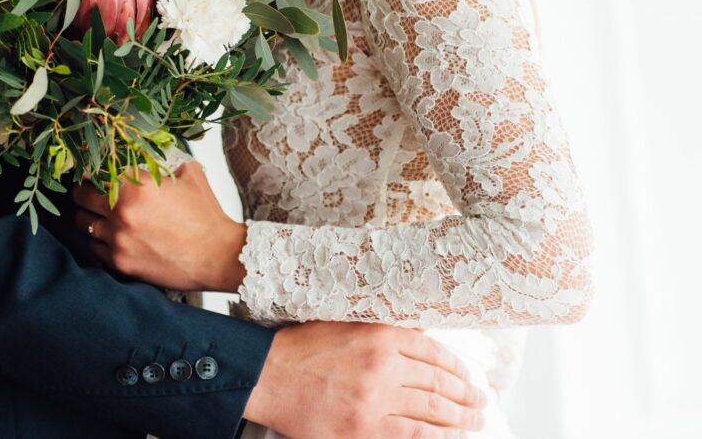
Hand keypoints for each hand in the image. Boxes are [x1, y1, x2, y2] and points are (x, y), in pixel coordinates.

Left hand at [72, 161, 247, 291]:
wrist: (217, 255)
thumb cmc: (205, 215)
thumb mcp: (189, 174)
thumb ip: (164, 161)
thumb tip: (149, 154)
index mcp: (136, 184)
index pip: (95, 170)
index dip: (91, 170)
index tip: (91, 172)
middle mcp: (121, 210)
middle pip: (81, 196)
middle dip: (83, 192)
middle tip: (88, 192)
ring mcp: (118, 238)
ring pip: (83, 223)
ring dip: (89, 217)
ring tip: (99, 216)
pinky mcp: (120, 262)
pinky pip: (94, 247)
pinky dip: (99, 240)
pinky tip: (111, 236)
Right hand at [246, 322, 487, 438]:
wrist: (267, 374)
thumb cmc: (302, 347)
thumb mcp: (345, 322)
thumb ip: (383, 327)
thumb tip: (420, 334)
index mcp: (380, 335)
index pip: (433, 352)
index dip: (457, 367)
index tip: (469, 376)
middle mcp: (383, 367)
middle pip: (438, 382)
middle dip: (466, 394)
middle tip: (481, 401)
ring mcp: (375, 401)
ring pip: (431, 411)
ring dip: (459, 418)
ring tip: (475, 420)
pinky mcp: (364, 429)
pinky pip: (412, 435)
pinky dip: (436, 437)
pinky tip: (451, 437)